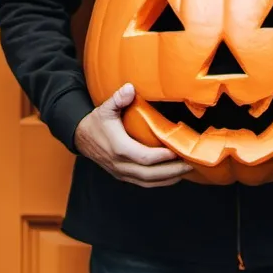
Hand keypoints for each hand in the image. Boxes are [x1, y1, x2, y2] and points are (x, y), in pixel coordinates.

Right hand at [74, 83, 191, 186]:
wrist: (81, 138)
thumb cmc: (97, 122)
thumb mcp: (105, 107)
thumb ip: (118, 98)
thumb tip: (129, 88)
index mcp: (118, 148)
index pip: (144, 158)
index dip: (162, 157)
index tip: (177, 151)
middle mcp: (120, 164)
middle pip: (150, 174)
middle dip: (172, 171)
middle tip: (191, 164)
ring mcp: (121, 173)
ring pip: (148, 182)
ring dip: (169, 179)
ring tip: (186, 171)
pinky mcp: (123, 176)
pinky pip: (144, 183)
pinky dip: (160, 182)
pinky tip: (173, 176)